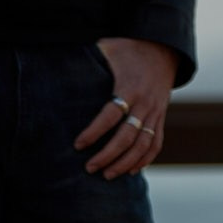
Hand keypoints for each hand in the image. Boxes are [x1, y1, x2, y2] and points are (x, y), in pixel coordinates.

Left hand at [76, 37, 175, 179]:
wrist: (164, 48)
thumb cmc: (130, 49)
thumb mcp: (109, 48)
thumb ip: (89, 56)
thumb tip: (59, 61)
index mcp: (130, 87)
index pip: (112, 114)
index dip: (95, 131)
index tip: (78, 144)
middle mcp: (145, 103)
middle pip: (128, 136)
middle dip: (108, 155)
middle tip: (89, 167)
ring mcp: (156, 112)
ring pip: (144, 145)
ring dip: (125, 162)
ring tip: (107, 174)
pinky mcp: (161, 117)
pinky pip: (157, 143)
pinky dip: (145, 159)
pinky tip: (131, 170)